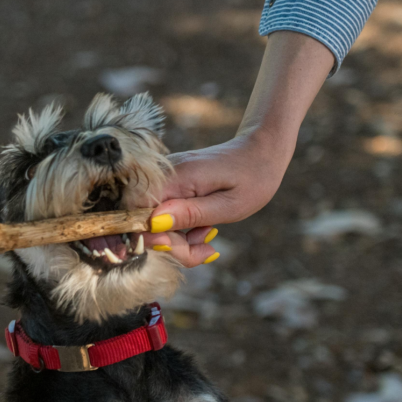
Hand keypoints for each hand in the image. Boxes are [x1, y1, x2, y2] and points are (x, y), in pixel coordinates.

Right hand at [143, 30, 333, 267]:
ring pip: (154, 222)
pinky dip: (182, 229)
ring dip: (179, 240)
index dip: (153, 237)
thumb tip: (154, 224)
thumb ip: (190, 214)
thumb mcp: (229, 206)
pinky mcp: (171, 186)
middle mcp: (164, 176)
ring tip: (209, 237)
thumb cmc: (253, 177)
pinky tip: (204, 228)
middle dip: (172, 245)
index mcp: (177, 177)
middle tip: (205, 251)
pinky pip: (165, 214)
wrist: (262, 151)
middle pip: (145, 221)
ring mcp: (166, 180)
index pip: (139, 212)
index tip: (183, 246)